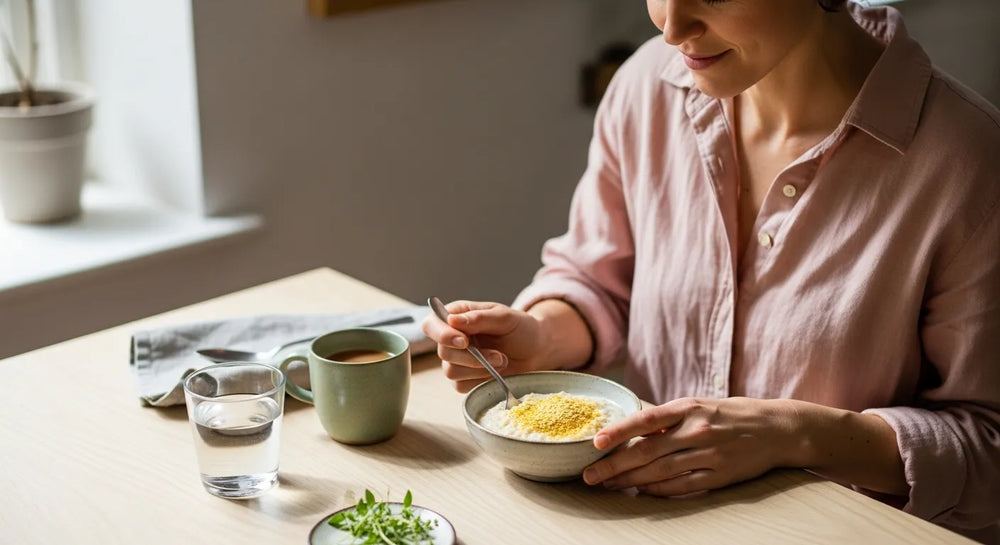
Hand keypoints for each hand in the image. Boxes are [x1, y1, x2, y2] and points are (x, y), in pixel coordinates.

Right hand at [421, 300, 546, 391]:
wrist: (536, 350)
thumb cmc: (521, 328)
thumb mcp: (505, 317)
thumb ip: (479, 318)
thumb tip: (452, 320)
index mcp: (457, 316)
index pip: (431, 324)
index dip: (442, 334)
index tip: (464, 341)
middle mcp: (452, 338)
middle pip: (443, 352)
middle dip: (472, 357)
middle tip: (498, 355)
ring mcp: (456, 360)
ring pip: (451, 372)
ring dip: (480, 369)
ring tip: (501, 360)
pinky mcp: (464, 379)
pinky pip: (462, 386)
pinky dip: (481, 380)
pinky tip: (495, 372)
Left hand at [583, 397, 798, 495]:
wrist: (776, 429)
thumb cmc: (731, 414)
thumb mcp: (698, 405)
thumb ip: (667, 417)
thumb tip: (632, 427)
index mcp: (688, 408)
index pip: (645, 420)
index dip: (618, 432)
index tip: (595, 443)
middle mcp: (696, 430)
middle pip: (646, 452)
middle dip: (614, 466)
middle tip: (590, 476)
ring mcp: (707, 455)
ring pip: (659, 472)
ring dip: (630, 481)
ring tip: (609, 486)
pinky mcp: (719, 476)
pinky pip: (681, 486)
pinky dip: (658, 491)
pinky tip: (640, 492)